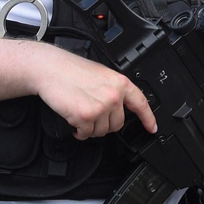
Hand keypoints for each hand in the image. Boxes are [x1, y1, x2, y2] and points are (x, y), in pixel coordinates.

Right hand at [31, 45, 156, 139]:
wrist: (51, 69)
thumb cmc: (71, 70)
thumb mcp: (102, 74)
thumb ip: (114, 89)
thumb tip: (120, 106)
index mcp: (120, 83)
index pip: (141, 103)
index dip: (148, 118)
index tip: (152, 128)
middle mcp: (113, 95)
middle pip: (117, 124)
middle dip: (104, 123)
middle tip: (92, 113)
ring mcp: (101, 107)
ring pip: (101, 131)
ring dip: (90, 127)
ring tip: (81, 113)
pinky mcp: (85, 116)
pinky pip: (86, 134)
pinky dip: (79, 132)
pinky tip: (74, 120)